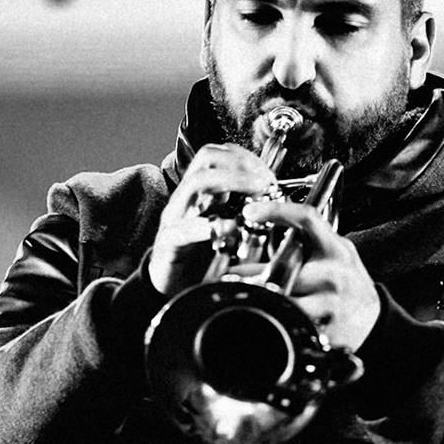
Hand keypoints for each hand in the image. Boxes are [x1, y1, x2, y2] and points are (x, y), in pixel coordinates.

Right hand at [149, 143, 275, 294]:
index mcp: (202, 193)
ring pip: (195, 183)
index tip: (270, 176)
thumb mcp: (230, 229)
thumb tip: (275, 200)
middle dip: (241, 164)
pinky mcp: (168, 244)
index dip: (247, 159)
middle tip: (266, 182)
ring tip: (255, 196)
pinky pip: (183, 228)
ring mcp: (175, 219)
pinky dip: (207, 226)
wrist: (174, 288)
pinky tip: (230, 229)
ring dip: (230, 182)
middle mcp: (187, 199)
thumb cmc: (203, 258)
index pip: (220, 155)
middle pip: (207, 158)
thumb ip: (246, 213)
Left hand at [234, 198, 381, 351]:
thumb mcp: (338, 254)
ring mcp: (332, 303)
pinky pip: (293, 325)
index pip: (307, 219)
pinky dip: (278, 324)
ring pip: (284, 301)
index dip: (277, 210)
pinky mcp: (328, 329)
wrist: (374, 320)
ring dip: (262, 302)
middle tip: (232, 277)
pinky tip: (274, 322)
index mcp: (336, 249)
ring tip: (248, 301)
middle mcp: (334, 273)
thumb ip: (310, 242)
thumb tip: (265, 231)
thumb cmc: (349, 284)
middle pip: (284, 268)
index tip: (250, 211)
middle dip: (251, 275)